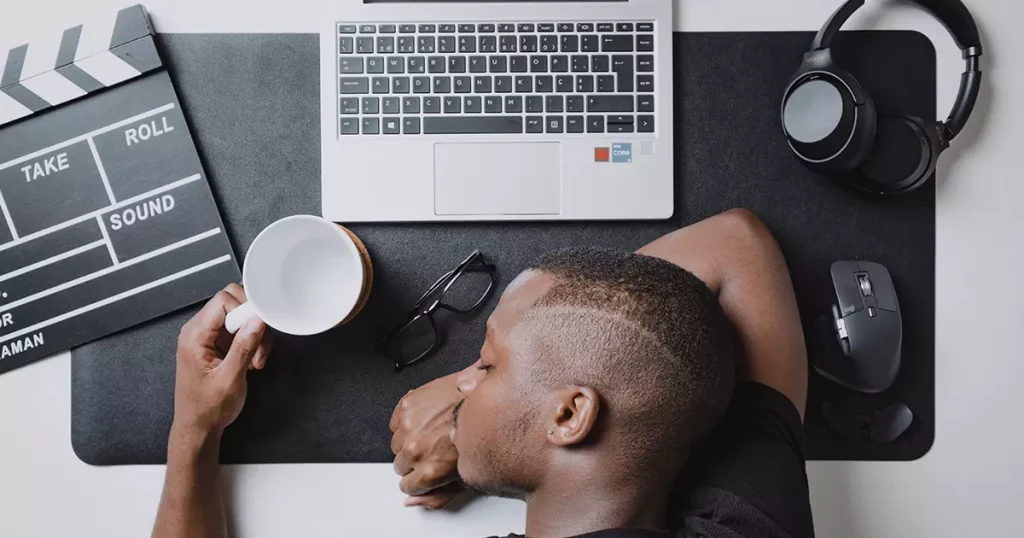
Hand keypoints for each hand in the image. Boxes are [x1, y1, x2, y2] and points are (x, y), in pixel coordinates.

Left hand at [172, 284, 273, 439]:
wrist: (198, 427)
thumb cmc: (207, 409)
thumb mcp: (230, 379)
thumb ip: (244, 347)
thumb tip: (257, 320)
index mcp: (194, 336)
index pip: (222, 301)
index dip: (245, 310)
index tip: (260, 327)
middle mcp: (198, 331)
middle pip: (232, 305)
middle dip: (252, 323)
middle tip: (259, 346)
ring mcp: (207, 337)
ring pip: (239, 318)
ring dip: (254, 335)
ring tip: (256, 360)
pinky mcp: (216, 344)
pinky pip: (239, 331)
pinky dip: (251, 342)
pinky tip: (251, 362)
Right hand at [390, 365, 473, 508]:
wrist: (485, 396)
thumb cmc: (482, 432)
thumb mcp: (467, 477)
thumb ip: (437, 496)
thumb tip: (412, 502)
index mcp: (429, 471)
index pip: (407, 487)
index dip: (419, 480)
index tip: (428, 470)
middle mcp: (416, 449)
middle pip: (400, 465)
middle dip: (415, 461)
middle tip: (434, 449)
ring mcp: (410, 426)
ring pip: (396, 444)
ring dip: (409, 440)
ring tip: (432, 433)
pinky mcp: (407, 405)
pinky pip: (395, 422)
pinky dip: (406, 422)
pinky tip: (427, 420)